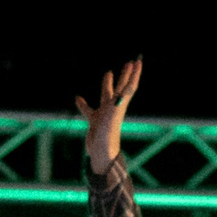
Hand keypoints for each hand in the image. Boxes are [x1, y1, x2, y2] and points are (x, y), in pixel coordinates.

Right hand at [75, 59, 142, 173]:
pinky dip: (83, 103)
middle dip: (125, 75)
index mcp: (119, 105)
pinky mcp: (95, 122)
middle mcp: (114, 108)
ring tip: (109, 72)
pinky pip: (89, 110)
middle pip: (122, 87)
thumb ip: (116, 104)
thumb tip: (125, 90)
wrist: (102, 154)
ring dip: (108, 84)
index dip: (134, 74)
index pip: (129, 86)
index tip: (138, 62)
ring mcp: (105, 114)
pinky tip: (77, 98)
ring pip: (107, 95)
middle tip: (130, 62)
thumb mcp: (112, 118)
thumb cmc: (107, 137)